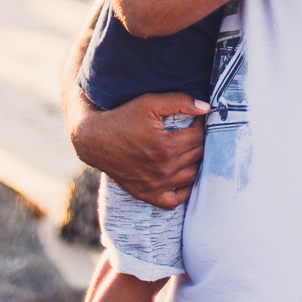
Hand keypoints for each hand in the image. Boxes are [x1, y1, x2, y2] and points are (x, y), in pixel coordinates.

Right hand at [68, 90, 207, 208]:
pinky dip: (184, 189)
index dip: (201, 124)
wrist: (96, 140)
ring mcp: (156, 185)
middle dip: (201, 141)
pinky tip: (183, 174)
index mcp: (166, 147)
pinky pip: (175, 200)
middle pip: (198, 155)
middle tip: (196, 131)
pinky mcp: (147, 195)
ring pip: (192, 176)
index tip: (197, 118)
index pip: (198, 137)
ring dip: (196, 161)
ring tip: (191, 148)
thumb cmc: (123, 118)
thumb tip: (206, 108)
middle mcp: (163, 170)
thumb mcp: (150, 102)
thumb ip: (180, 102)